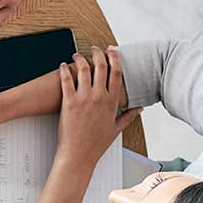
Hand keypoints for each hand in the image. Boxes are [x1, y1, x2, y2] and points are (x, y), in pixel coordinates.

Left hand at [55, 46, 138, 169]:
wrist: (79, 154)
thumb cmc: (96, 143)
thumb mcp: (116, 129)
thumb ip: (129, 116)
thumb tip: (139, 108)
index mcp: (111, 102)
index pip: (117, 73)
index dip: (115, 58)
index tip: (112, 51)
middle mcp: (99, 97)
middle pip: (101, 66)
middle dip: (98, 53)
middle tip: (94, 49)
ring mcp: (84, 99)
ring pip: (84, 69)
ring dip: (80, 58)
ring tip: (77, 55)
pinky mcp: (69, 102)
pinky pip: (66, 80)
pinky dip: (65, 69)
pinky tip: (63, 65)